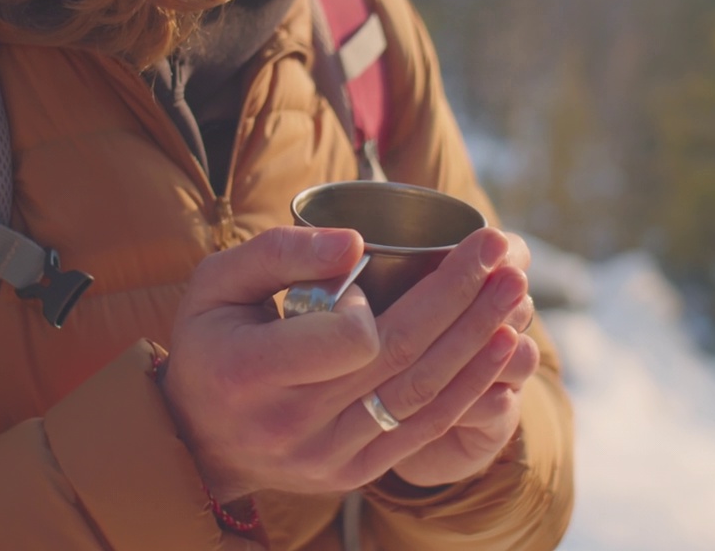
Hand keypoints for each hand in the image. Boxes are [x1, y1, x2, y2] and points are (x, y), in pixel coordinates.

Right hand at [161, 226, 520, 502]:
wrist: (199, 443)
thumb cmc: (209, 344)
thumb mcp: (215, 284)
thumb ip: (279, 253)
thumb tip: (355, 241)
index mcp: (250, 373)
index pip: (345, 340)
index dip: (378, 300)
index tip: (384, 262)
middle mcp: (292, 424)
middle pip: (399, 357)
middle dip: (460, 297)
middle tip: (502, 248)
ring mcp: (328, 456)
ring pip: (422, 394)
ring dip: (478, 337)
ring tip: (515, 287)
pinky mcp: (355, 472)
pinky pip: (424, 429)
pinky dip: (470, 385)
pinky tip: (502, 344)